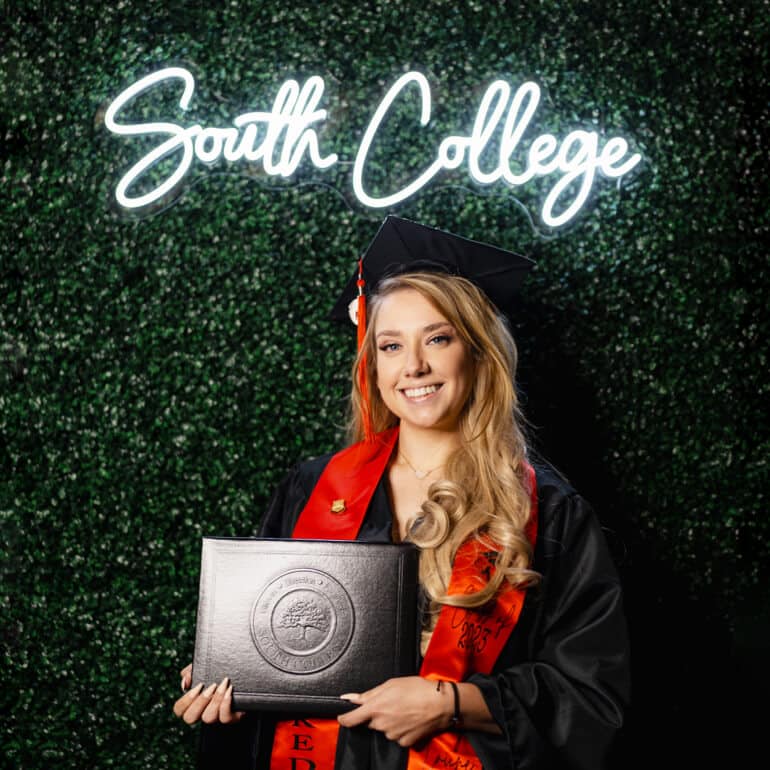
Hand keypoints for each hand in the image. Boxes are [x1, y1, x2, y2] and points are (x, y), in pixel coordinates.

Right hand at [173, 664, 244, 724]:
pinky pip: (225, 718)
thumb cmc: (220, 674)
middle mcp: (203, 712)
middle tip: (211, 686)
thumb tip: (185, 681)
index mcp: (194, 702)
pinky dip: (226, 704)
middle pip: (190, 718)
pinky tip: (229, 691)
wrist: (244, 678)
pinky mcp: (231, 718)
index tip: (198, 685)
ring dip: (215, 699)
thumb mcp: (204, 669)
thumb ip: (191, 672)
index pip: (179, 710)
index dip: (185, 700)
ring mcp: (216, 717)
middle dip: (199, 701)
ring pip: (208, 718)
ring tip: (223, 684)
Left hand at [337, 676, 451, 746]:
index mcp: (375, 708)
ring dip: (389, 721)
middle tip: (390, 703)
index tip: (342, 716)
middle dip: (375, 715)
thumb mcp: (391, 684)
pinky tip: (410, 719)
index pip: (350, 720)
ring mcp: (393, 735)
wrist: (440, 704)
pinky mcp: (404, 743)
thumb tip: (349, 698)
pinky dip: (400, 729)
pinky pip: (396, 736)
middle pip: (370, 722)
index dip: (344, 718)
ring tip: (404, 709)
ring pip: (384, 729)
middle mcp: (381, 725)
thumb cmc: (417, 689)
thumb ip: (368, 694)